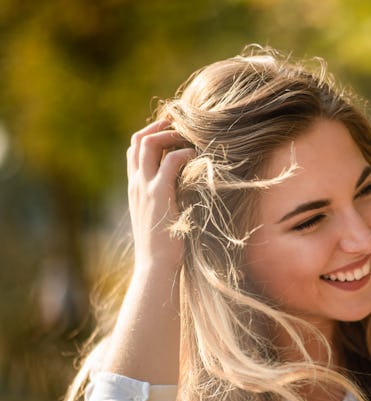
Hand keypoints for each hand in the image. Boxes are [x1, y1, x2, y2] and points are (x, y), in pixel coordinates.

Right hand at [127, 120, 194, 272]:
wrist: (155, 266)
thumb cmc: (163, 246)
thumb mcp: (160, 217)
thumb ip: (165, 200)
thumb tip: (184, 190)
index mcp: (135, 188)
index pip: (133, 150)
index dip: (150, 135)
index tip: (171, 131)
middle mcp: (136, 184)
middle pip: (138, 140)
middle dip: (159, 126)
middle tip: (181, 124)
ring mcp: (145, 188)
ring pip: (148, 144)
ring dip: (170, 134)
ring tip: (189, 137)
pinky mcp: (159, 195)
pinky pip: (171, 161)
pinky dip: (184, 153)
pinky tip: (197, 157)